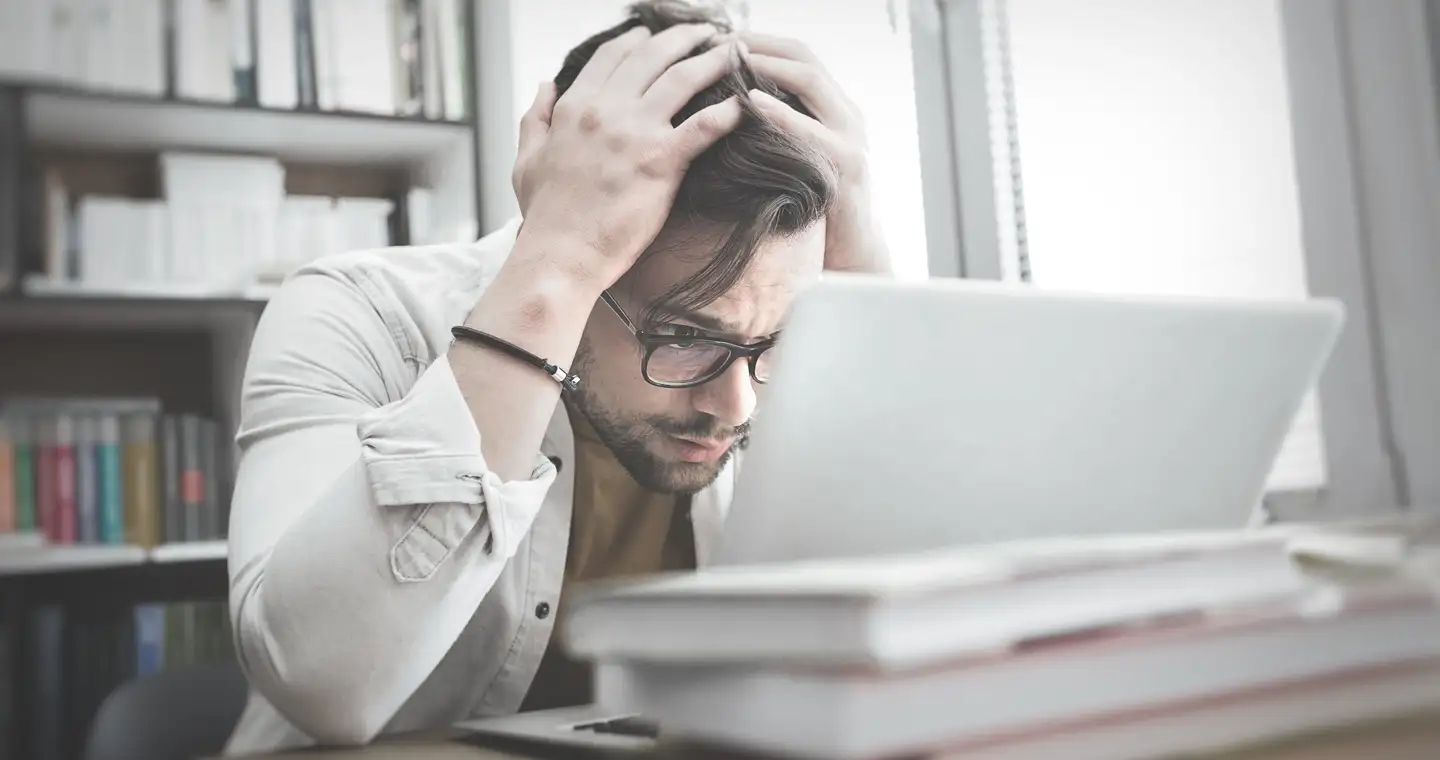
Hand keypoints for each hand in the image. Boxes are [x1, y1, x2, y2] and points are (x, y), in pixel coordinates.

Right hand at [512, 24, 745, 287]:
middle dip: (685, 37)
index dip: (639, 38)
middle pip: (653, 56)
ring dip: (713, 60)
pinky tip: (746, 104)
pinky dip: (728, 112)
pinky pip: (703, 127)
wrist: (560, 256)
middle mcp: (606, 110)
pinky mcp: (660, 162)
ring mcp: (634, 133)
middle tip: (708, 31)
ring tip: (735, 52)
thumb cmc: (545, 216)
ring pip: (683, 79)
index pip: (613, 55)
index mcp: (575, 107)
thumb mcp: (526, 159)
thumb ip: (536, 117)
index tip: (656, 33)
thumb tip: (546, 84)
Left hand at [741, 33, 892, 274]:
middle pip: (805, 57)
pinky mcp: (848, 166)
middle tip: (719, 39)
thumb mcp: (796, 160)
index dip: (760, 41)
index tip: (719, 36)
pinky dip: (780, 112)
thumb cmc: (816, 210)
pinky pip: (812, 130)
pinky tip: (751, 102)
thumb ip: (778, 132)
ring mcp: (851, 137)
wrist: (855, 256)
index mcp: (833, 109)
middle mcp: (846, 114)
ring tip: (731, 56)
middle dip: (760, 43)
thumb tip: (730, 109)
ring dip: (768, 65)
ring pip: (812, 82)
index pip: (798, 55)